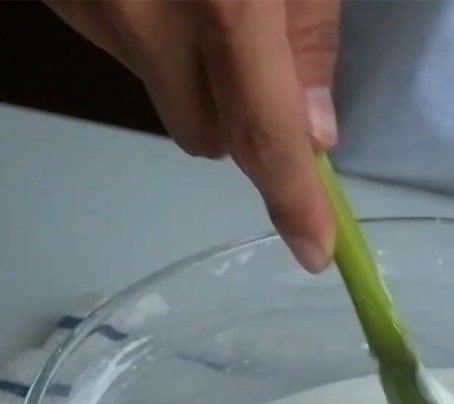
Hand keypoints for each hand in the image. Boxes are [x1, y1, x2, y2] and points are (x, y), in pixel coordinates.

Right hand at [46, 0, 340, 270]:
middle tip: (261, 58)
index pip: (264, 134)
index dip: (293, 200)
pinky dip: (158, 42)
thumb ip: (309, 33)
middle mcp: (142, 17)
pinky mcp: (62, 1)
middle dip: (244, 123)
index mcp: (222, 0)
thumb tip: (314, 133)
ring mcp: (91, 10)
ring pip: (167, 101)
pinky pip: (130, 59)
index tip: (314, 252)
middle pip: (207, 138)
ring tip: (204, 3)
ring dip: (197, 79)